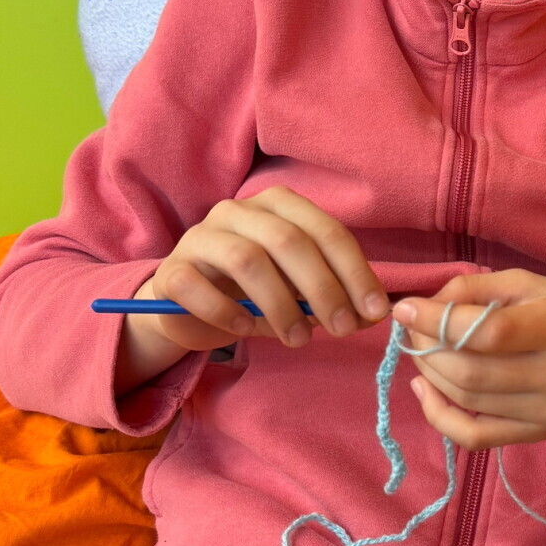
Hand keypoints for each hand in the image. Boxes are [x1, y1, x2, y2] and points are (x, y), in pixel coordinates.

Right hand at [115, 188, 388, 393]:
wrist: (188, 307)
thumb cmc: (253, 293)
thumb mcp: (298, 292)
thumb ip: (332, 295)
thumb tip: (372, 313)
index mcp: (277, 206)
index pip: (325, 230)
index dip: (355, 270)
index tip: (374, 310)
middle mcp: (238, 211)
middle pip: (288, 241)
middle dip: (323, 288)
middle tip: (341, 329)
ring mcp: (200, 236)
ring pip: (247, 260)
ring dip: (280, 305)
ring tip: (298, 339)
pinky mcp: (172, 269)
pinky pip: (199, 286)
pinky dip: (227, 312)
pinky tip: (245, 330)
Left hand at [394, 270, 545, 452]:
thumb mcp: (541, 286)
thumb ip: (482, 288)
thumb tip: (428, 304)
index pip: (487, 332)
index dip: (436, 321)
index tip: (406, 309)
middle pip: (470, 371)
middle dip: (426, 347)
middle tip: (412, 328)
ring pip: (467, 400)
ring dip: (429, 373)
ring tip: (420, 350)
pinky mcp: (536, 436)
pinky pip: (475, 436)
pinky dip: (439, 415)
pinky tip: (425, 391)